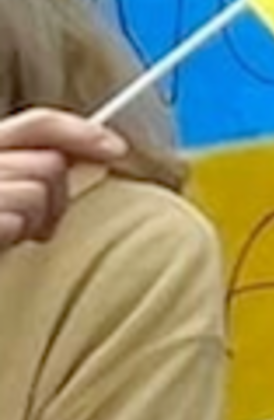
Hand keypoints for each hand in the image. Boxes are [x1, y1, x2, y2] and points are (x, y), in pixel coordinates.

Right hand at [0, 108, 127, 249]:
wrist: (2, 294)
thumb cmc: (0, 228)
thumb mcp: (12, 188)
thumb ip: (35, 164)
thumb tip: (102, 148)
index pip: (37, 124)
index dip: (81, 132)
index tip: (116, 150)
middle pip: (49, 164)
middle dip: (56, 199)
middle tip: (37, 226)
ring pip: (37, 192)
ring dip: (34, 221)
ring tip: (11, 235)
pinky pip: (14, 220)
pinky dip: (13, 236)